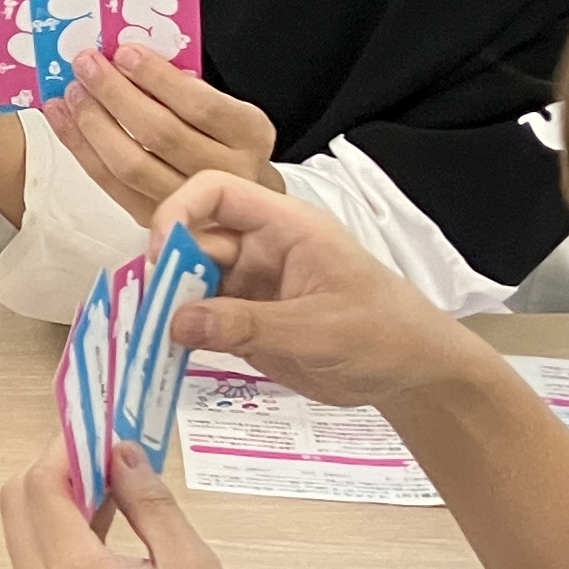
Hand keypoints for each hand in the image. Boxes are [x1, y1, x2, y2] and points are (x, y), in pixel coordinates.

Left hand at [0, 445, 261, 568]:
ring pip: (25, 529)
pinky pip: (42, 558)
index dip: (67, 444)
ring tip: (119, 477)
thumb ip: (148, 501)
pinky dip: (65, 528)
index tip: (102, 420)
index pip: (42, 484)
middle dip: (56, 465)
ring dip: (60, 495)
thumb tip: (121, 449)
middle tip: (110, 446)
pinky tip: (113, 517)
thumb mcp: (190, 565)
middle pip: (18, 501)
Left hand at [53, 45, 280, 221]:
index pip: (200, 105)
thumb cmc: (225, 140)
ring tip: (71, 92)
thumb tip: (127, 57)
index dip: (157, 78)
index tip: (125, 52)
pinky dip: (81, 149)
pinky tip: (64, 120)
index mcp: (249, 134)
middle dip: (115, 94)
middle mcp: (226, 173)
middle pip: (159, 135)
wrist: (243, 197)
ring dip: (92, 124)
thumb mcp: (225, 107)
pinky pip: (110, 184)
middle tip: (86, 65)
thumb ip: (186, 86)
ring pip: (130, 164)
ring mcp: (189, 202)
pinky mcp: (156, 219)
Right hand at [162, 174, 481, 409]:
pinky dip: (181, 337)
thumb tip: (177, 322)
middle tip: (156, 318)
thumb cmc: (385, 334)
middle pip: (193, 242)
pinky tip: (168, 357)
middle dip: (169, 275)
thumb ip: (248, 325)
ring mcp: (250, 287)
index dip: (179, 212)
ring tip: (157, 343)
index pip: (217, 193)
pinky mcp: (244, 322)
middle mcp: (260, 249)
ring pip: (190, 284)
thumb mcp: (320, 329)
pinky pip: (200, 321)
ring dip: (170, 310)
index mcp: (285, 226)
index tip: (160, 256)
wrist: (412, 374)